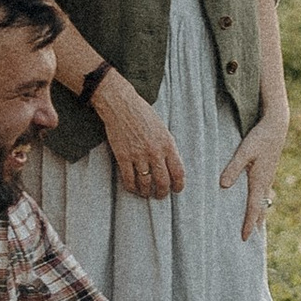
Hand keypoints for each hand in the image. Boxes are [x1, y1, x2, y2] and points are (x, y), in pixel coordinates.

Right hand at [94, 75, 185, 202]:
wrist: (122, 105)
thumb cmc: (143, 114)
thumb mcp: (162, 129)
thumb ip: (167, 146)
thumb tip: (171, 164)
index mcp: (167, 144)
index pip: (178, 171)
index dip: (179, 185)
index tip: (176, 190)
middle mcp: (155, 152)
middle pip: (162, 181)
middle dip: (162, 193)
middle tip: (160, 195)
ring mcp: (138, 155)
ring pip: (145, 183)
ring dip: (146, 192)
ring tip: (146, 193)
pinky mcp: (123, 157)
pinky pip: (129, 179)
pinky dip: (132, 187)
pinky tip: (133, 188)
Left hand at [219, 102, 287, 242]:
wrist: (277, 126)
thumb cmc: (260, 138)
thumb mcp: (245, 151)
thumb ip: (233, 168)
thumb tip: (223, 186)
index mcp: (260, 181)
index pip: (253, 208)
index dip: (248, 224)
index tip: (244, 239)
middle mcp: (265, 183)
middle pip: (260, 210)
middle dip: (255, 225)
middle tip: (251, 242)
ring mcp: (268, 178)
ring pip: (262, 202)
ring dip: (258, 216)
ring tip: (253, 229)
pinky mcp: (267, 173)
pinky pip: (262, 194)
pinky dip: (259, 204)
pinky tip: (255, 205)